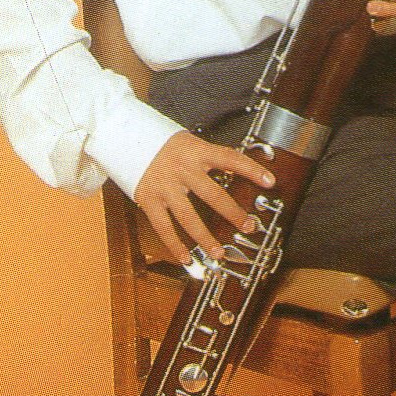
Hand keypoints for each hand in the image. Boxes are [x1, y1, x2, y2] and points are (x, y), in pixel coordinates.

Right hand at [135, 131, 276, 266]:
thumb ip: (209, 158)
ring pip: (188, 216)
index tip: (270, 181)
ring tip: (219, 252)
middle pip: (212, 194)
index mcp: (197, 152)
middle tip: (248, 226)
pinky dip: (175, 245)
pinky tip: (186, 258)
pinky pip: (164, 227)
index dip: (251, 169)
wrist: (126, 137)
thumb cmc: (163, 143)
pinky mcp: (149, 199)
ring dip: (205, 237)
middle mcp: (182, 169)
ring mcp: (165, 186)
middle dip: (233, 213)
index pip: (230, 158)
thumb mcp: (190, 142)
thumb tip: (236, 172)